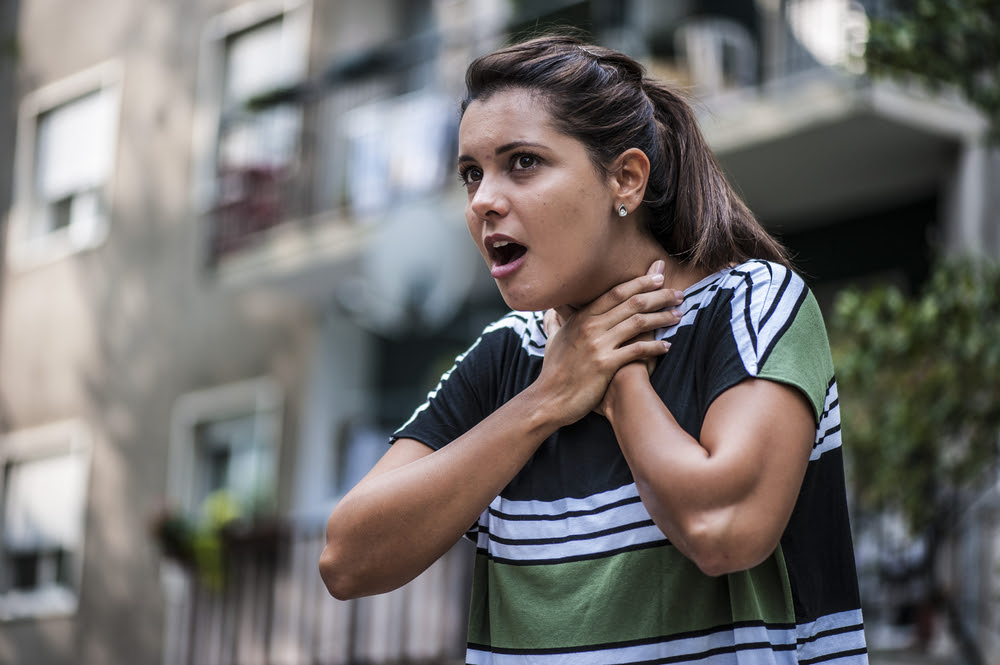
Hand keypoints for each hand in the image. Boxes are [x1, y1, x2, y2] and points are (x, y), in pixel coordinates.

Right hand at [537, 261, 683, 425]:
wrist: (549, 400)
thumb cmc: (553, 372)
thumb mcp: (552, 341)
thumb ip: (555, 323)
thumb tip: (550, 312)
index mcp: (581, 318)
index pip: (616, 292)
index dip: (639, 283)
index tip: (658, 277)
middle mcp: (590, 327)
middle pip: (632, 303)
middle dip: (659, 296)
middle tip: (678, 294)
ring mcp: (598, 345)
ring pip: (638, 323)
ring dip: (662, 317)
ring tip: (678, 315)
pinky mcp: (605, 365)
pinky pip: (637, 350)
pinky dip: (655, 346)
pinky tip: (667, 346)